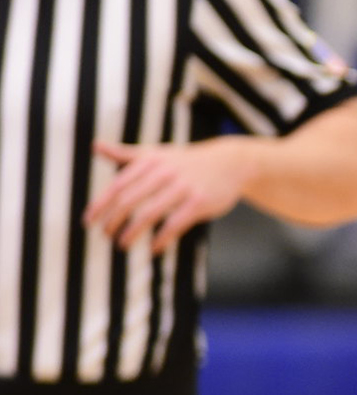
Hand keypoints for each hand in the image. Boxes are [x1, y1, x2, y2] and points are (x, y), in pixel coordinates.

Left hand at [83, 139, 254, 253]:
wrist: (230, 163)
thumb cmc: (186, 161)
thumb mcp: (157, 153)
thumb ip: (126, 154)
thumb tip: (95, 146)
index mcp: (149, 161)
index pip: (117, 185)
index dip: (100, 205)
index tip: (89, 222)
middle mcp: (163, 172)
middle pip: (129, 201)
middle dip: (113, 221)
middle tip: (105, 236)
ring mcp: (182, 187)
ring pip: (149, 214)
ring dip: (132, 232)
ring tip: (123, 245)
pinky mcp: (199, 202)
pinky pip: (174, 224)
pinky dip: (161, 239)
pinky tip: (154, 248)